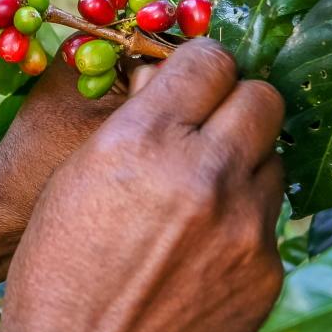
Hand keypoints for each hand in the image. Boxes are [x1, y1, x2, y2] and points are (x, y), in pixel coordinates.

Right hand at [0, 38, 285, 331]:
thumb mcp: (76, 175)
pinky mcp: (267, 271)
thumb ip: (133, 122)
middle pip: (263, 98)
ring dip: (244, 162)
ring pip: (274, 157)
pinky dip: (243, 220)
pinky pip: (269, 218)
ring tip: (203, 192)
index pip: (210, 60)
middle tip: (210, 124)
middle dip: (236, 103)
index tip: (194, 77)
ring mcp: (244, 225)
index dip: (201, 64)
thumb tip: (164, 81)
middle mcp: (204, 174)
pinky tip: (204, 244)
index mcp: (144, 140)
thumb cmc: (58, 267)